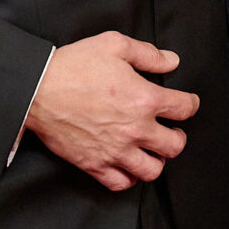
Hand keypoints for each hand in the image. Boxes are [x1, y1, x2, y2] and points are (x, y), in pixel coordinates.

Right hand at [26, 31, 198, 190]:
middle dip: (177, 136)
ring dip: (157, 160)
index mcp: (145, 99)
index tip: (187, 103)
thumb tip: (172, 62)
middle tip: (171, 129)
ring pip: (152, 170)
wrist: (38, 89)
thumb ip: (148, 54)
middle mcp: (135, 129)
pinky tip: (129, 165)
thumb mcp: (115, 45)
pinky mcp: (94, 164)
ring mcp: (115, 151)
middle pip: (174, 145)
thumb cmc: (75, 65)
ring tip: (152, 149)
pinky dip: (130, 177)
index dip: (190, 103)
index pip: (183, 108)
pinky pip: (121, 183)